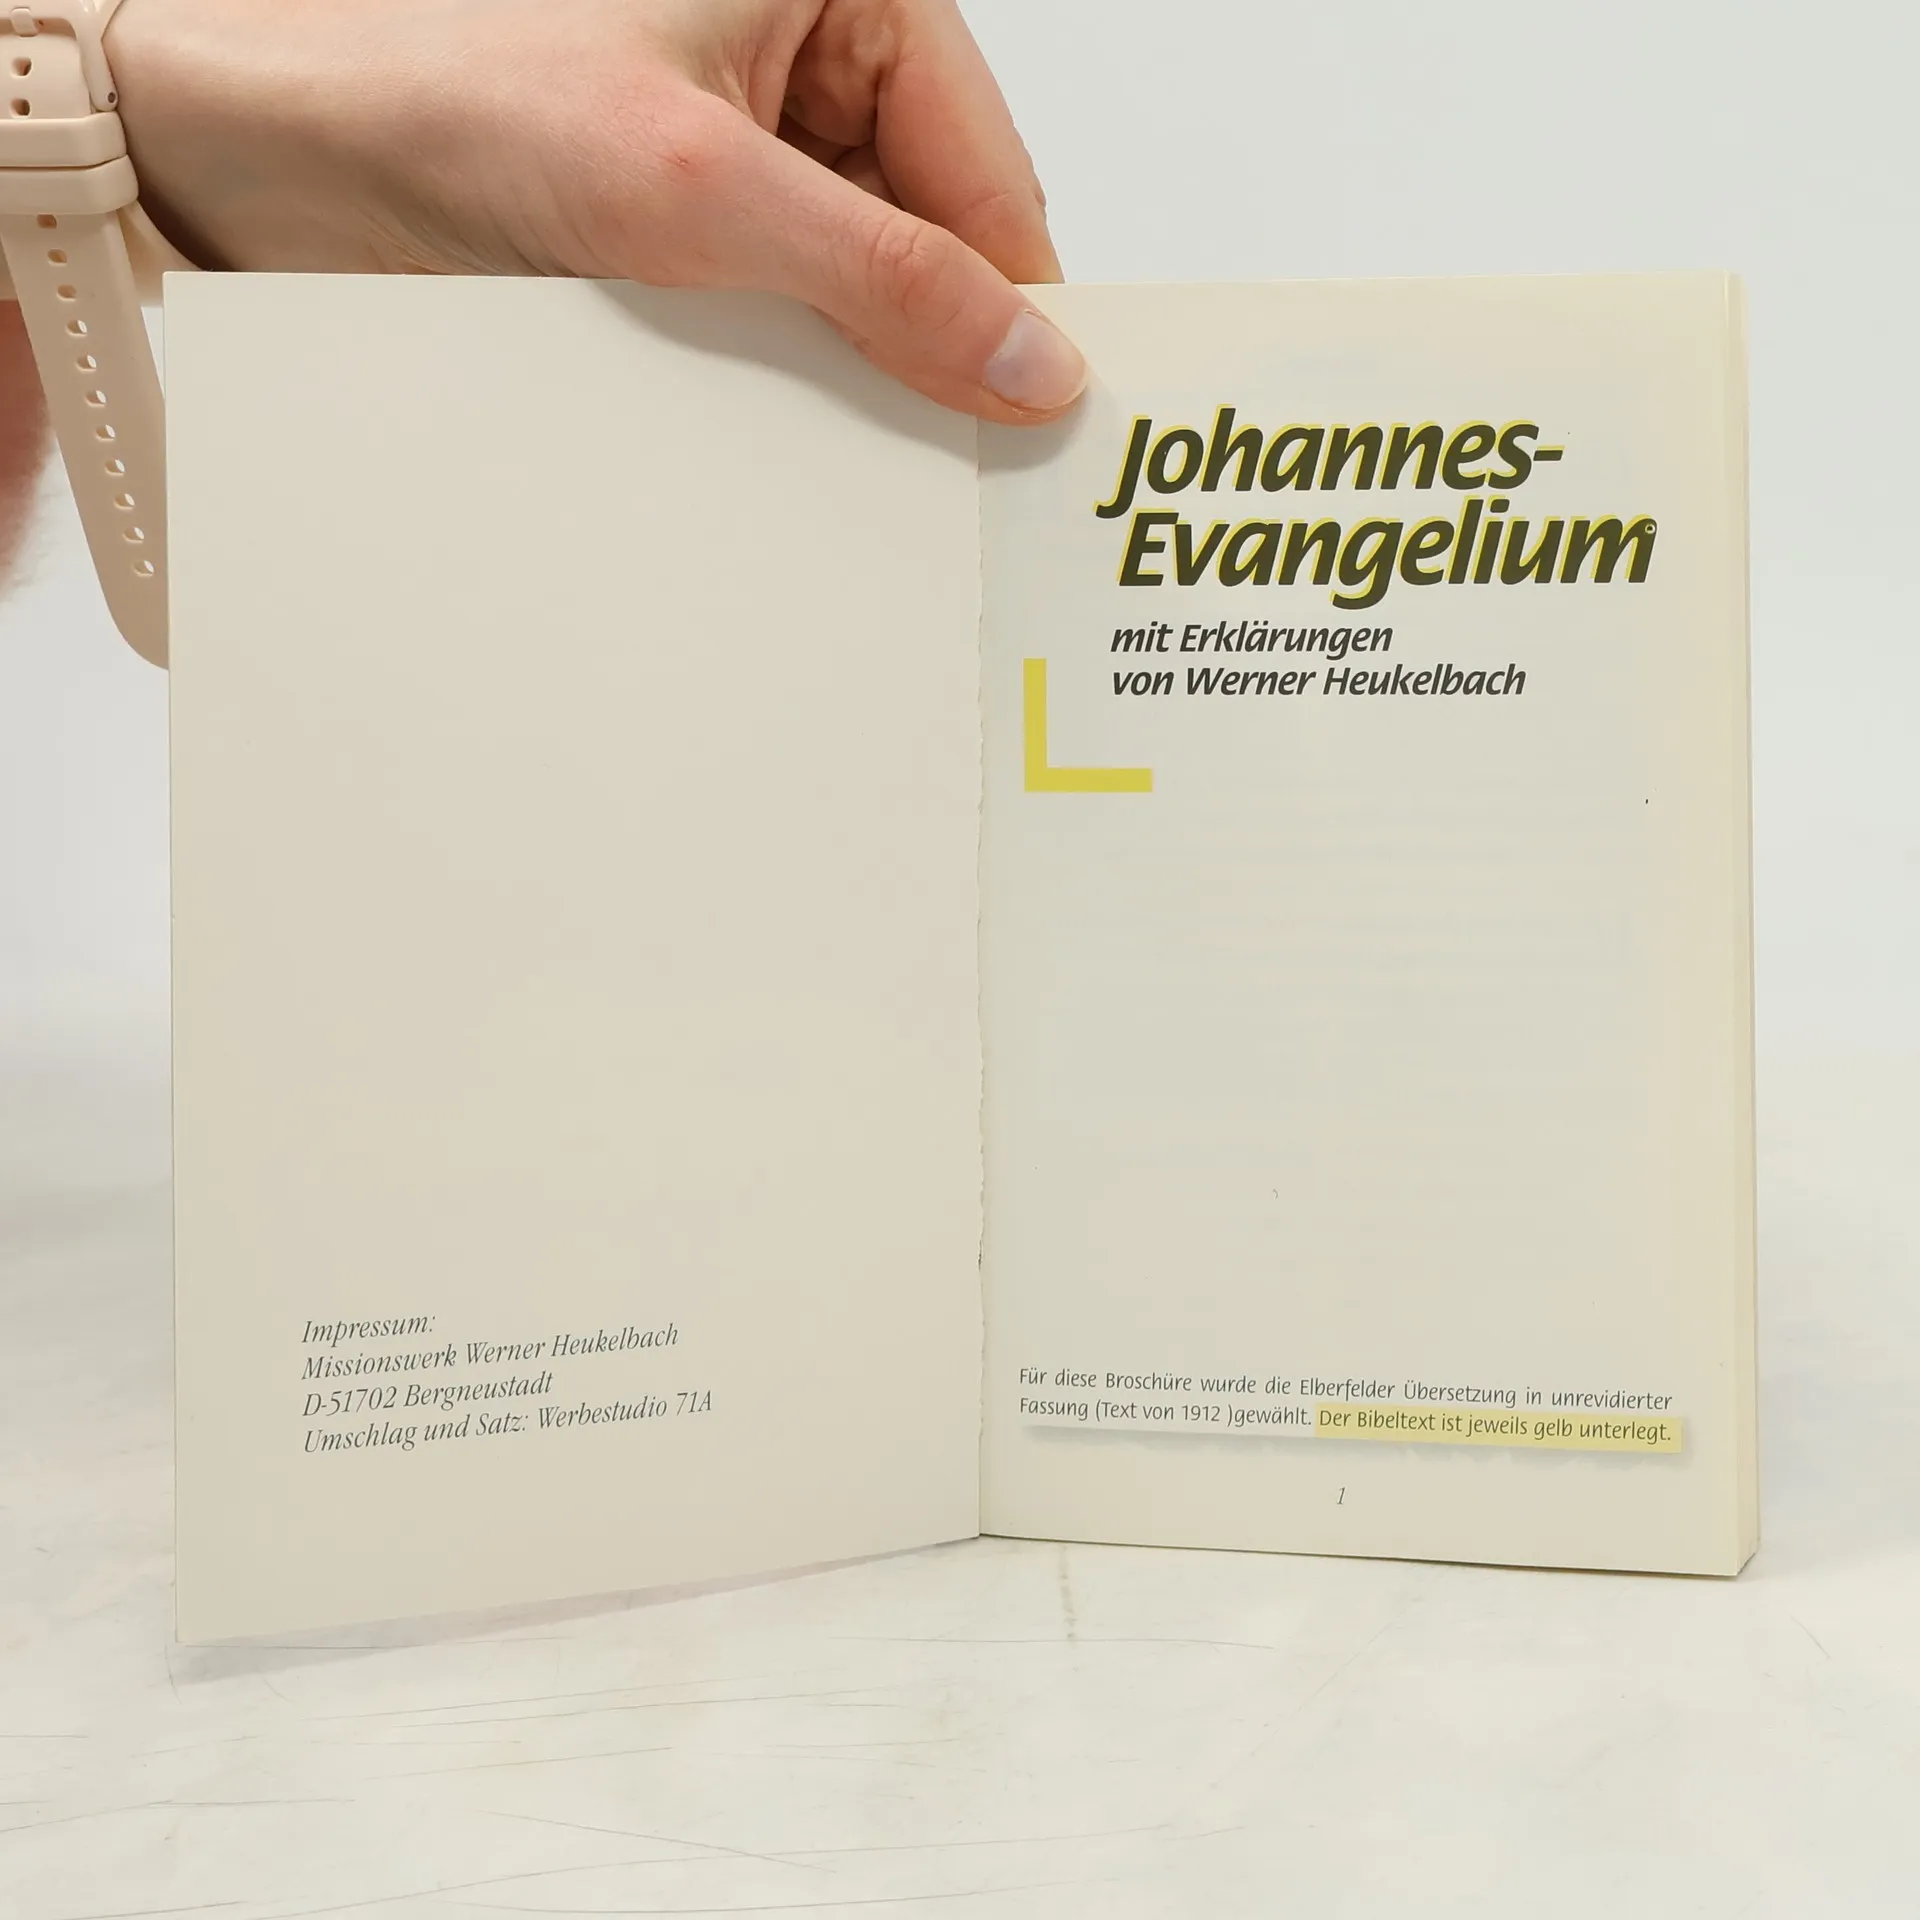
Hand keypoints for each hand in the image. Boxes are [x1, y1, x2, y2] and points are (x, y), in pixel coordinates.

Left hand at [104, 0, 1086, 423]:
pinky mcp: (693, 222)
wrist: (279, 152)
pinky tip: (787, 423)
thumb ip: (882, 278)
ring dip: (858, 368)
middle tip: (965, 461)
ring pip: (863, 283)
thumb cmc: (448, 91)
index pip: (987, 167)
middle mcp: (802, 54)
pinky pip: (789, 313)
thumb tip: (1024, 356)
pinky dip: (795, 377)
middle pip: (934, 230)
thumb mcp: (699, 190)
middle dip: (935, 342)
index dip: (1017, 299)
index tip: (1047, 420)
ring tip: (855, 438)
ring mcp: (748, 144)